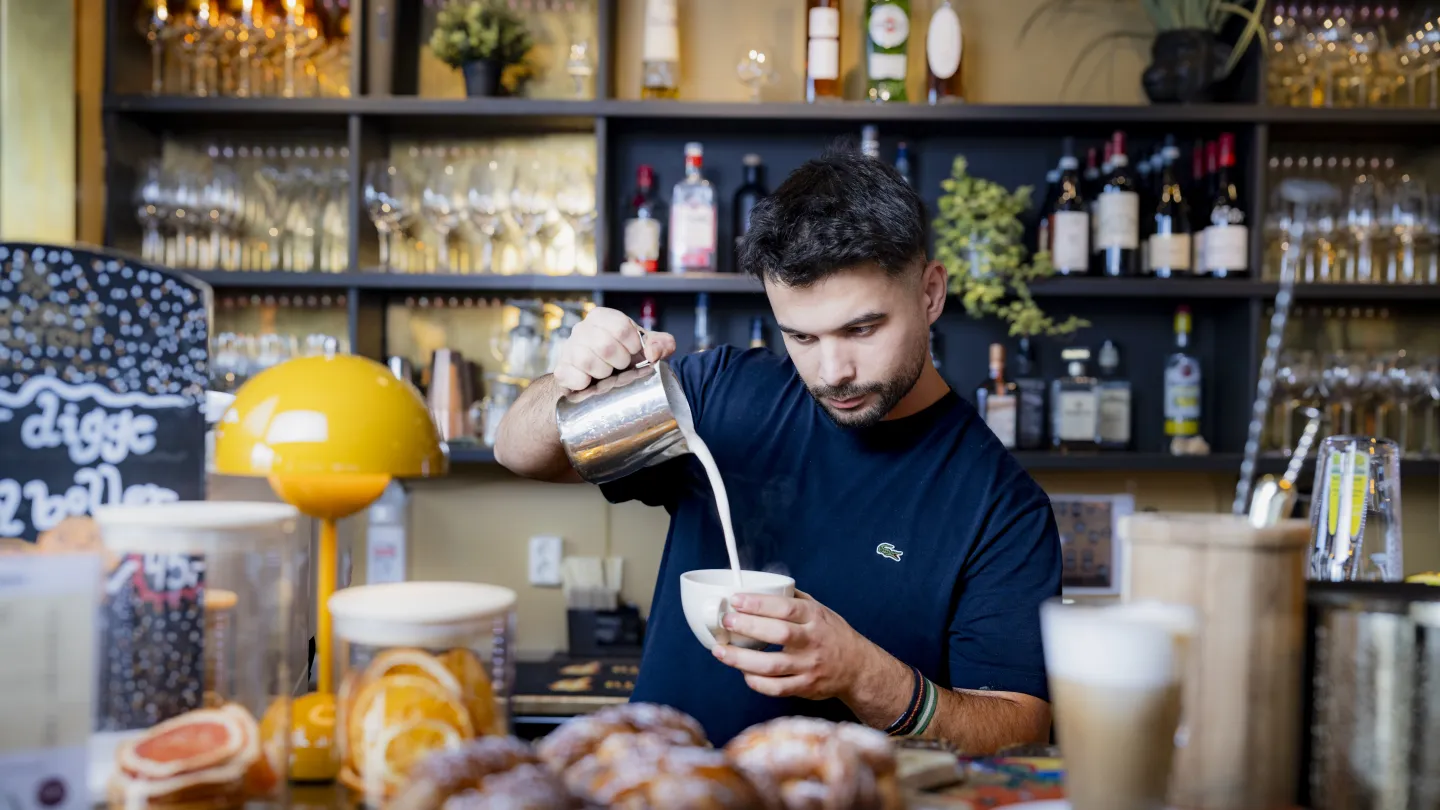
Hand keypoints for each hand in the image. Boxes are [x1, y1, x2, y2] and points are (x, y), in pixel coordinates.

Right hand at [551, 307, 675, 391]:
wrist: (599, 378)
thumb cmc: (623, 358)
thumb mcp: (647, 347)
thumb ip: (662, 344)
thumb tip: (653, 353)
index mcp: (602, 317)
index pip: (621, 326)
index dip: (633, 345)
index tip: (634, 353)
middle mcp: (582, 329)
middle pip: (605, 345)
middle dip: (620, 361)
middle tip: (621, 366)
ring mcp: (568, 349)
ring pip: (588, 361)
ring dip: (604, 373)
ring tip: (607, 374)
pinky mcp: (561, 369)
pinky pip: (572, 377)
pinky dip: (586, 384)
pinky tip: (591, 383)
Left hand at [711, 590, 880, 701]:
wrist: (857, 668)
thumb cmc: (832, 634)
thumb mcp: (820, 610)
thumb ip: (794, 599)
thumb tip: (762, 586)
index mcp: (815, 618)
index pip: (786, 608)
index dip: (759, 604)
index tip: (736, 600)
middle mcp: (813, 642)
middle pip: (779, 634)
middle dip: (749, 627)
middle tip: (727, 621)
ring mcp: (809, 667)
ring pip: (772, 666)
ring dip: (742, 659)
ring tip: (721, 651)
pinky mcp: (805, 687)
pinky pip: (776, 688)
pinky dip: (756, 682)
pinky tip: (743, 673)